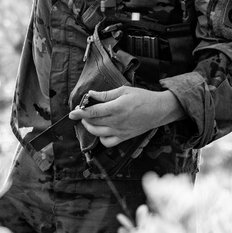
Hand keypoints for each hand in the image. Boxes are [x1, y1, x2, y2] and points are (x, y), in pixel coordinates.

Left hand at [68, 86, 185, 146]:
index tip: (72, 112)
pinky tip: (101, 130)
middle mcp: (117, 121)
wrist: (159, 110)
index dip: (80, 112)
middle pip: (93, 123)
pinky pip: (108, 142)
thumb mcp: (123, 90)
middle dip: (83, 118)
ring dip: (89, 127)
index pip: (93, 112)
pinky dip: (101, 138)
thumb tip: (90, 94)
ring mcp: (120, 131)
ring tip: (88, 120)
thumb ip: (105, 94)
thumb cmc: (142, 98)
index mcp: (116, 108)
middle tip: (80, 112)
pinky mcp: (124, 137)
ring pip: (98, 133)